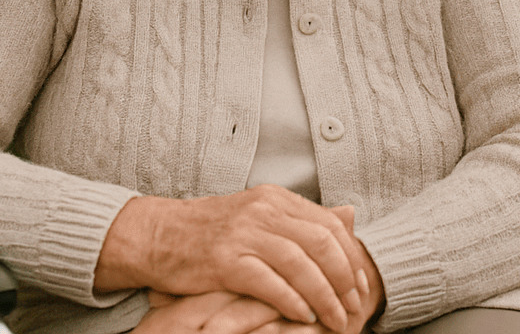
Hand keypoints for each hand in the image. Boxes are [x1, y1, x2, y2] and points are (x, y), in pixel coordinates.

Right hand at [96, 190, 369, 332]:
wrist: (157, 235)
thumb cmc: (211, 232)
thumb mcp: (260, 215)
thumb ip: (303, 219)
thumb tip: (350, 215)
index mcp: (276, 199)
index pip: (330, 225)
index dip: (352, 257)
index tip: (362, 286)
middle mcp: (263, 210)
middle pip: (321, 243)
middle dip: (344, 279)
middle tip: (356, 307)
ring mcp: (244, 233)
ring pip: (301, 263)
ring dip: (324, 296)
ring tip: (335, 319)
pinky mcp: (224, 260)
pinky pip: (269, 282)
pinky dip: (291, 301)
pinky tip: (302, 317)